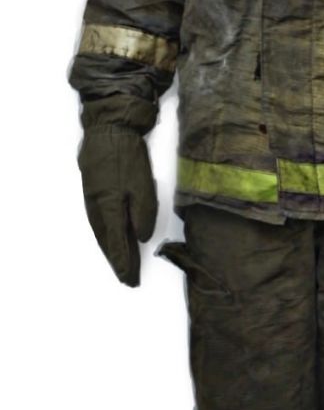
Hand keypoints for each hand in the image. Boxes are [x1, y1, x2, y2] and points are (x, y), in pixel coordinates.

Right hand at [77, 127, 157, 285]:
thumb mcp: (143, 185)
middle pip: (108, 242)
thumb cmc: (128, 157)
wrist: (108, 129)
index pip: (118, 244)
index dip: (125, 263)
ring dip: (110, 250)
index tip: (131, 280)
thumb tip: (141, 239)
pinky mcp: (93, 190)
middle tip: (128, 279)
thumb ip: (143, 214)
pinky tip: (111, 238)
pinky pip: (99, 221)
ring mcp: (92, 199)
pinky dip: (105, 235)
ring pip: (102, 232)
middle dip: (118, 261)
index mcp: (110, 208)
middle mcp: (97, 208)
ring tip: (121, 264)